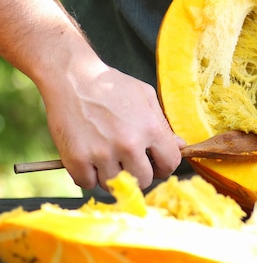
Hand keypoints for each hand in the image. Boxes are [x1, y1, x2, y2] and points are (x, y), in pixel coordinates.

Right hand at [42, 62, 184, 190]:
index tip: (156, 165)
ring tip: (107, 158)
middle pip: (143, 181)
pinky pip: (87, 184)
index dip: (164, 166)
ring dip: (113, 176)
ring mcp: (101, 154)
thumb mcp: (145, 96)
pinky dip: (88, 176)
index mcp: (150, 129)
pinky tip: (89, 159)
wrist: (71, 77)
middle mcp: (128, 144)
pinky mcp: (76, 159)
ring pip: (115, 186)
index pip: (170, 163)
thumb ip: (163, 124)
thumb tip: (180, 146)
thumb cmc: (111, 84)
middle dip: (140, 174)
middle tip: (130, 163)